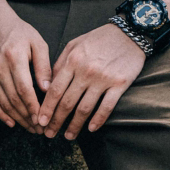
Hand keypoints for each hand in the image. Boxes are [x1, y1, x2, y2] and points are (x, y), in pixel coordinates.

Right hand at [0, 5, 52, 129]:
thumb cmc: (20, 33)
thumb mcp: (38, 43)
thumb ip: (44, 66)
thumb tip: (47, 89)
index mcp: (14, 57)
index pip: (24, 88)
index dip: (33, 106)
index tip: (42, 118)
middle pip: (13, 99)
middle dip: (27, 117)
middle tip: (40, 128)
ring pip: (3, 103)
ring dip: (17, 118)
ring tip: (30, 128)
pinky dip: (0, 114)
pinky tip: (11, 123)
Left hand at [36, 22, 145, 140]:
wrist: (129, 33)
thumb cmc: (99, 39)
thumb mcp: (74, 45)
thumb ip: (60, 64)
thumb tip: (47, 85)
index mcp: (72, 61)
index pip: (55, 90)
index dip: (46, 108)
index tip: (40, 121)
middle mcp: (86, 71)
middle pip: (67, 102)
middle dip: (56, 121)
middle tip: (50, 134)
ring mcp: (103, 79)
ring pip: (85, 108)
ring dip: (75, 126)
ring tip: (69, 136)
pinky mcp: (120, 84)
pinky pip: (106, 107)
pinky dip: (98, 120)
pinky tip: (91, 129)